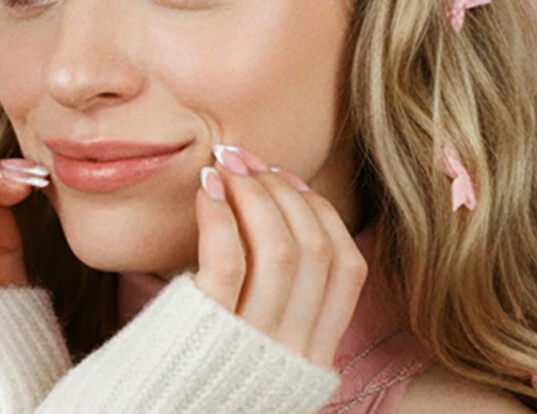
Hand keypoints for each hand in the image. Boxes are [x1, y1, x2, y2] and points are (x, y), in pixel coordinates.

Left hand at [193, 145, 366, 370]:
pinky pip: (228, 262)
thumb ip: (273, 303)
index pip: (348, 267)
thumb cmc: (188, 375)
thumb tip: (274, 210)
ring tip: (225, 166)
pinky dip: (221, 215)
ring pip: (282, 251)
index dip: (321, 212)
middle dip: (284, 191)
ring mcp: (254, 347)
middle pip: (316, 249)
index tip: (289, 178)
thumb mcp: (251, 348)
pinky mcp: (207, 335)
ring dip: (255, 195)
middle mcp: (293, 354)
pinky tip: (206, 188)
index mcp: (312, 355)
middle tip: (246, 161)